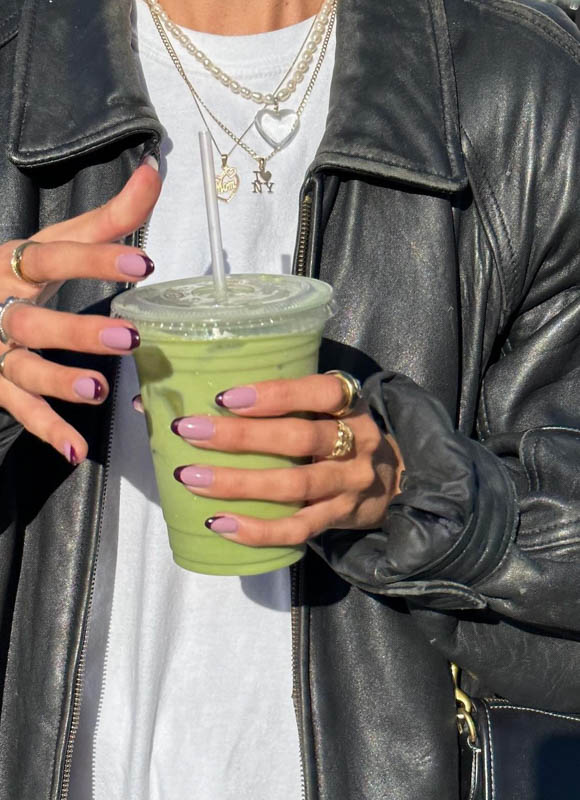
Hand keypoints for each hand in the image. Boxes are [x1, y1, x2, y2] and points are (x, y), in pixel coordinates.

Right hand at [0, 160, 160, 462]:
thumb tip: (152, 170)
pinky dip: (47, 430)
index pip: (53, 256)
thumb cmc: (16, 270)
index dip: (95, 259)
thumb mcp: (53, 240)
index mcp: (13, 262)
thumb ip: (107, 218)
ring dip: (58, 381)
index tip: (143, 264)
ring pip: (22, 369)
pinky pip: (19, 409)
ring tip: (98, 389)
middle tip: (128, 336)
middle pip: (33, 321)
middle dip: (77, 330)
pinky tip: (77, 451)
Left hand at [171, 374, 402, 545]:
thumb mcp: (325, 409)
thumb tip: (159, 398)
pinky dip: (257, 530)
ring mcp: (350, 484)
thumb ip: (273, 400)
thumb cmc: (340, 433)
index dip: (276, 394)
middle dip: (241, 436)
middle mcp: (356, 442)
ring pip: (294, 486)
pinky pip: (297, 529)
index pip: (321, 392)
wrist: (396, 481)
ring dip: (239, 483)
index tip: (227, 397)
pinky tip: (219, 524)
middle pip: (300, 438)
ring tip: (191, 477)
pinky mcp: (340, 519)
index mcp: (350, 405)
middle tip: (190, 432)